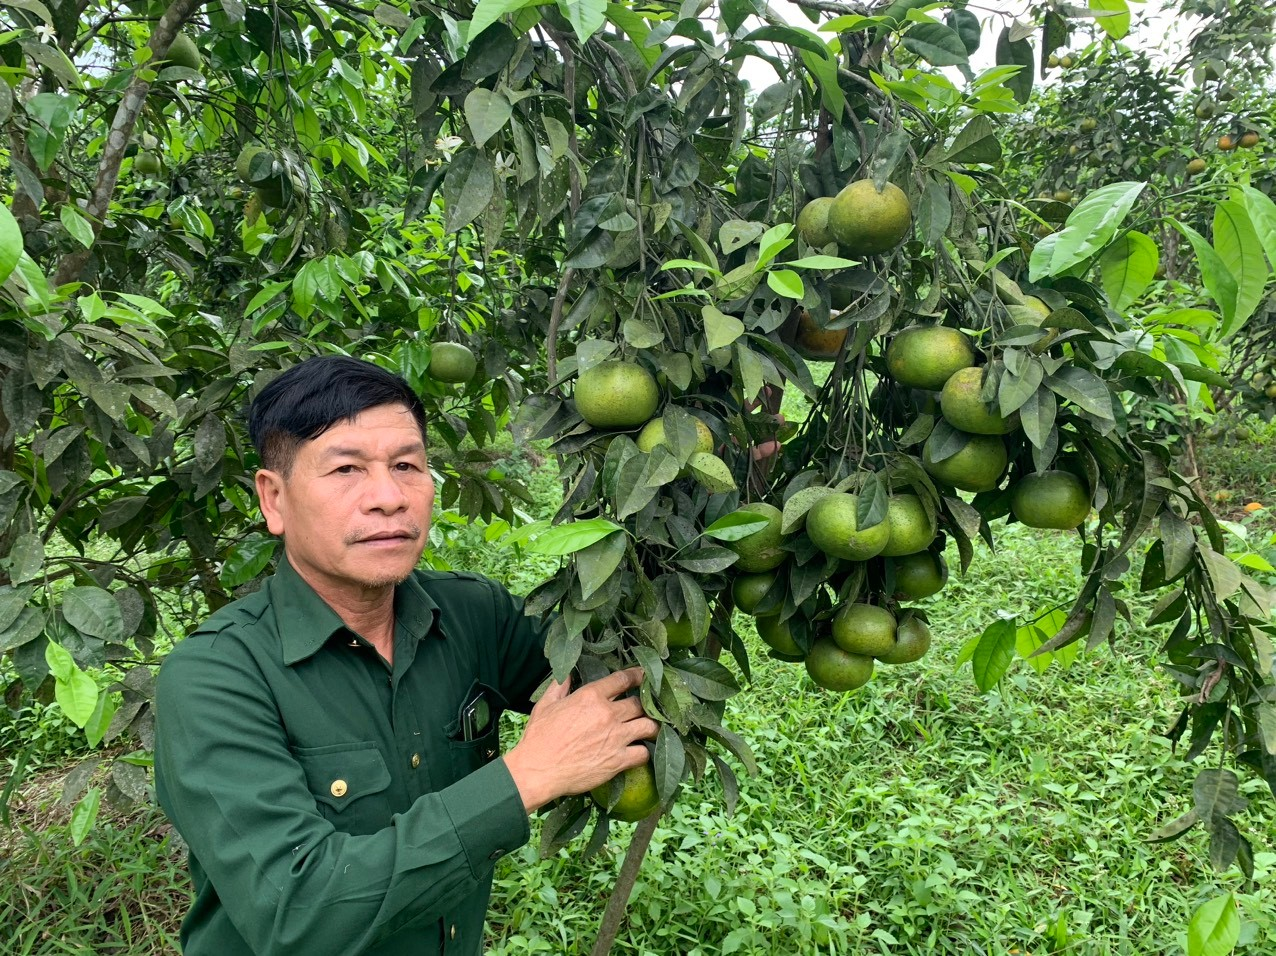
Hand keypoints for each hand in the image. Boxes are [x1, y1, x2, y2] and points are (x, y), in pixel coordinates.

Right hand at [503, 667, 658, 813]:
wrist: (538, 770)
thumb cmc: (538, 737)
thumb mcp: (545, 705)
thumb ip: (559, 687)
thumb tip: (566, 674)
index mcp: (591, 696)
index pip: (623, 679)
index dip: (637, 676)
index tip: (644, 676)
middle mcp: (608, 714)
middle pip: (640, 704)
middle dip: (646, 704)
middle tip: (649, 706)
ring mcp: (616, 737)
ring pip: (649, 726)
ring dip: (651, 726)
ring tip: (650, 728)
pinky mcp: (618, 761)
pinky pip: (643, 753)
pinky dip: (644, 752)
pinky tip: (640, 751)